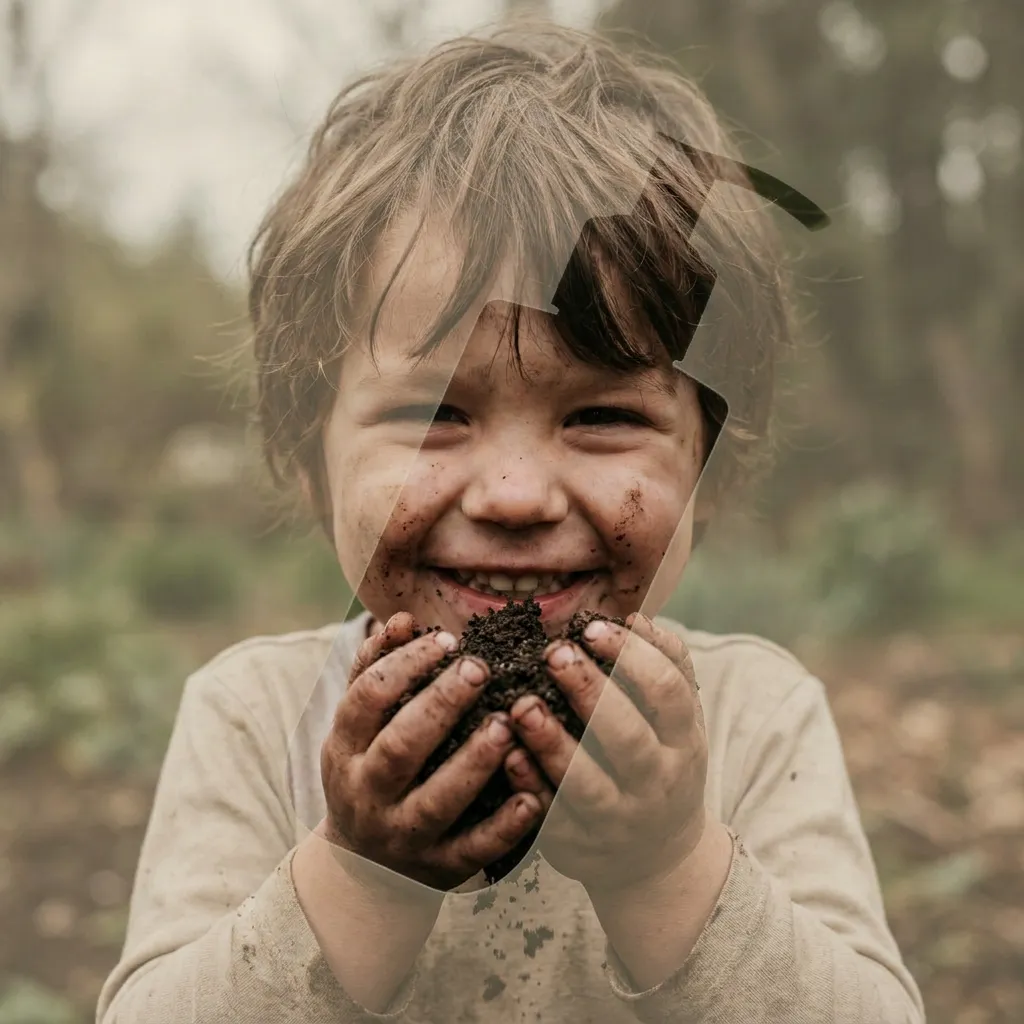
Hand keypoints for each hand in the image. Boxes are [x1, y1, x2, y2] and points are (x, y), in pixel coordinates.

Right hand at [320, 612, 544, 890]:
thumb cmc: (371, 770)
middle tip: (480, 669)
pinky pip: (473, 850)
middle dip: (439, 706)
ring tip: (507, 724)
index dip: (404, 665)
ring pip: (437, 802)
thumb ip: (374, 669)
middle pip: (400, 748)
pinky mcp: (438, 868)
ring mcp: (402, 835)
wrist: (364, 869)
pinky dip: (504, 826)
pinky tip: (533, 796)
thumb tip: (401, 619)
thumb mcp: (357, 726)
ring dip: (473, 763)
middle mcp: (368, 793)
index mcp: (345, 748)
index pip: (366, 699)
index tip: (446, 639)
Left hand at [503, 612, 708, 894]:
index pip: (667, 693)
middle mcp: (656, 783)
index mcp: (683, 741)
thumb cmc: (661, 762)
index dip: (632, 657)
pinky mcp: (580, 848)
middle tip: (553, 652)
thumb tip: (637, 618)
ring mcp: (618, 820)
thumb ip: (666, 663)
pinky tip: (508, 755)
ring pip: (586, 784)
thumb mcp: (679, 719)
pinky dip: (529, 787)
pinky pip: (551, 819)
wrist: (659, 858)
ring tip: (522, 704)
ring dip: (552, 743)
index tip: (591, 627)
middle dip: (589, 691)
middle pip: (627, 737)